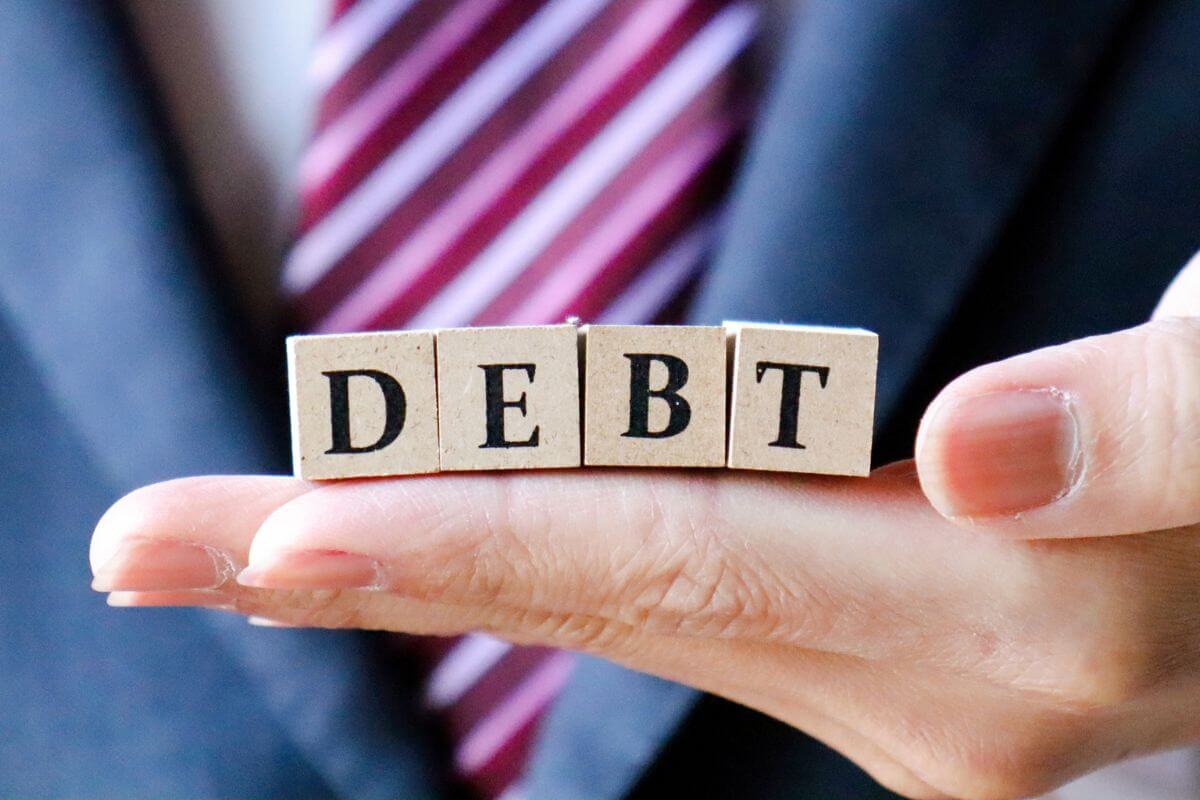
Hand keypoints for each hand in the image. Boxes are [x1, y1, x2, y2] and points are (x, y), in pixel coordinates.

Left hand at [90, 254, 1199, 798]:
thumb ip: (1147, 434)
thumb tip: (971, 463)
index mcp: (1011, 627)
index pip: (680, 561)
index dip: (479, 535)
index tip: (282, 527)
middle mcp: (920, 690)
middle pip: (588, 603)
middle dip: (361, 566)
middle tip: (147, 540)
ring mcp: (882, 687)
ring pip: (606, 603)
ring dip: (424, 563)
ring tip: (254, 533)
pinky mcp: (869, 645)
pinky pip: (660, 588)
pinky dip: (528, 559)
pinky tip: (429, 542)